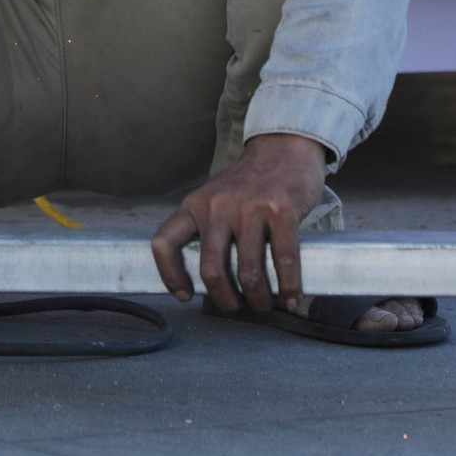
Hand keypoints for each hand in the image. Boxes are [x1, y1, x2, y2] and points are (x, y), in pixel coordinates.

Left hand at [150, 132, 328, 314]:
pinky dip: (288, 287)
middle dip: (225, 299)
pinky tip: (291, 297)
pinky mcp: (282, 210)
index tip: (184, 295)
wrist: (284, 147)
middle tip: (236, 307)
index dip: (169, 275)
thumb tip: (211, 282)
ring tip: (264, 304)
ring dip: (258, 299)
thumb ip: (209, 230)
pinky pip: (284, 260)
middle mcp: (218, 206)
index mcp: (195, 205)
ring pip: (248, 272)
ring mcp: (250, 208)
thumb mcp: (215, 199)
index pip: (164, 242)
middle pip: (211, 269)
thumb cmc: (249, 183)